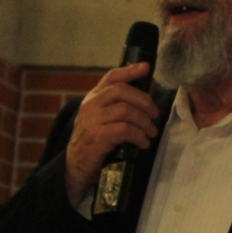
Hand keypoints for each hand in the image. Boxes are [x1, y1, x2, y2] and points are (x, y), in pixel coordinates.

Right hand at [63, 61, 159, 205]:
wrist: (76, 164)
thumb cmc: (96, 140)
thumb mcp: (104, 118)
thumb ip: (120, 105)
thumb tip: (148, 93)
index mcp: (93, 97)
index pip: (112, 77)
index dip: (130, 70)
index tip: (146, 68)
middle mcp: (91, 104)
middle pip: (122, 90)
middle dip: (144, 101)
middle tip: (154, 115)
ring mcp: (92, 120)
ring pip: (125, 110)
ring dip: (144, 122)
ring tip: (151, 132)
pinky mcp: (96, 136)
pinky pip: (124, 130)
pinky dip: (139, 136)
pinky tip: (143, 142)